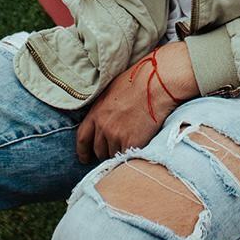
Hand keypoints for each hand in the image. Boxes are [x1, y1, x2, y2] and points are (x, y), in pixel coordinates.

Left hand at [75, 41, 199, 163]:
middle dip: (105, 152)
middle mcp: (103, 126)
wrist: (156, 84)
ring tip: (131, 145)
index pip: (82, 138)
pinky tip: (138, 149)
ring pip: (114, 156)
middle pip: (99, 150)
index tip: (86, 157)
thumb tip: (105, 117)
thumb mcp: (112, 92)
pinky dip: (132, 155)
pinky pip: (128, 157)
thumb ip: (104, 109)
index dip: (83, 151)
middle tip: (114, 150)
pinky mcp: (133, 142)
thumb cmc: (139, 82)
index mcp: (96, 112)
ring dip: (120, 154)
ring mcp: (117, 136)